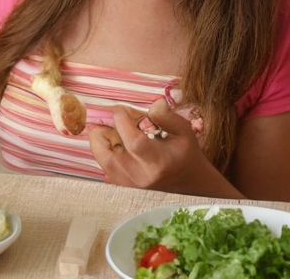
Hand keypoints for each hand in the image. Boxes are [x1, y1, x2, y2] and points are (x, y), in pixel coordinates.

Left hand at [88, 98, 214, 192]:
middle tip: (116, 120)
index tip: (122, 109)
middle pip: (106, 152)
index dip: (122, 120)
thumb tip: (154, 103)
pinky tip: (118, 142)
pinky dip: (105, 148)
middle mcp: (140, 176)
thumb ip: (167, 116)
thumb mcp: (184, 131)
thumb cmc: (185, 153)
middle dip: (104, 129)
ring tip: (117, 131)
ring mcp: (128, 184)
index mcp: (158, 163)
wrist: (188, 182)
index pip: (134, 142)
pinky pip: (102, 162)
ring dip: (102, 138)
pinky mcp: (121, 185)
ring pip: (100, 156)